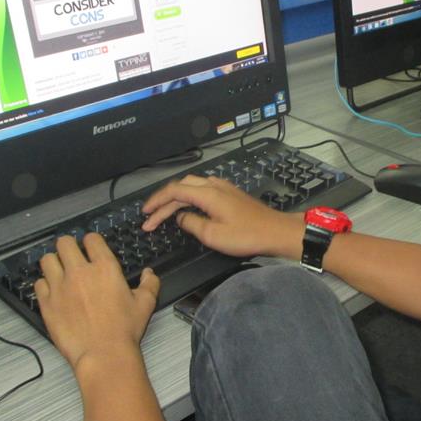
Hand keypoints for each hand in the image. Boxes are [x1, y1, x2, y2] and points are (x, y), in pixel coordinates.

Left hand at [34, 233, 160, 369]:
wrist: (103, 354)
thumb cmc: (124, 330)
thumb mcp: (145, 304)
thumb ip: (149, 284)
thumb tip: (149, 274)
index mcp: (105, 267)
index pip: (91, 239)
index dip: (91, 242)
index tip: (91, 248)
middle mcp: (79, 272)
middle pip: (64, 243)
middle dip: (68, 246)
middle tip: (72, 256)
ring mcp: (60, 286)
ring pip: (47, 260)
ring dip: (54, 263)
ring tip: (59, 271)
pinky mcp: (47, 303)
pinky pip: (39, 283)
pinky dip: (45, 285)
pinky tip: (53, 291)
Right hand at [141, 175, 303, 259]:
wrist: (275, 232)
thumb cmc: (248, 235)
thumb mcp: (213, 235)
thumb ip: (192, 223)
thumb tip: (180, 217)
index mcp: (207, 193)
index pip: (174, 191)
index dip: (156, 202)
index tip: (145, 214)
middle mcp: (214, 186)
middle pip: (181, 186)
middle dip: (163, 201)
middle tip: (150, 217)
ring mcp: (224, 188)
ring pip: (192, 186)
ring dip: (176, 198)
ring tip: (164, 213)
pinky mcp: (230, 194)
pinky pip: (203, 189)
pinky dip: (189, 197)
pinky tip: (187, 208)